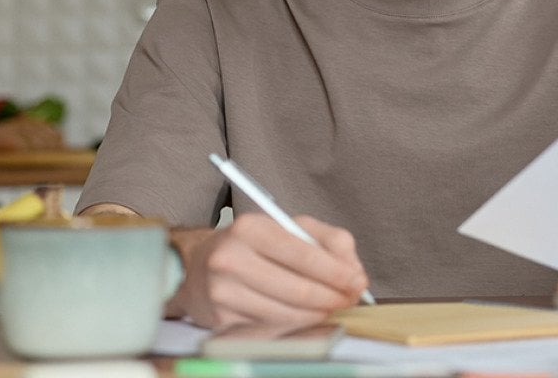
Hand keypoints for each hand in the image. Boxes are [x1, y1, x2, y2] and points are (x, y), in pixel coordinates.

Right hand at [168, 213, 368, 329]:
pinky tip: (304, 317)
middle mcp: (231, 258)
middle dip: (332, 298)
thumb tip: (354, 274)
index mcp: (251, 228)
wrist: (200, 265)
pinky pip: (272, 329)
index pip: (304, 254)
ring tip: (330, 308)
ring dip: (317, 315)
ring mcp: (223, 292)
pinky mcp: (221, 320)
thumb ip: (330, 243)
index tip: (357, 282)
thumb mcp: (291, 229)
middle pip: (297, 289)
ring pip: (287, 314)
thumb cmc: (252, 246)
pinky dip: (296, 325)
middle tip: (349, 300)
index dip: (337, 272)